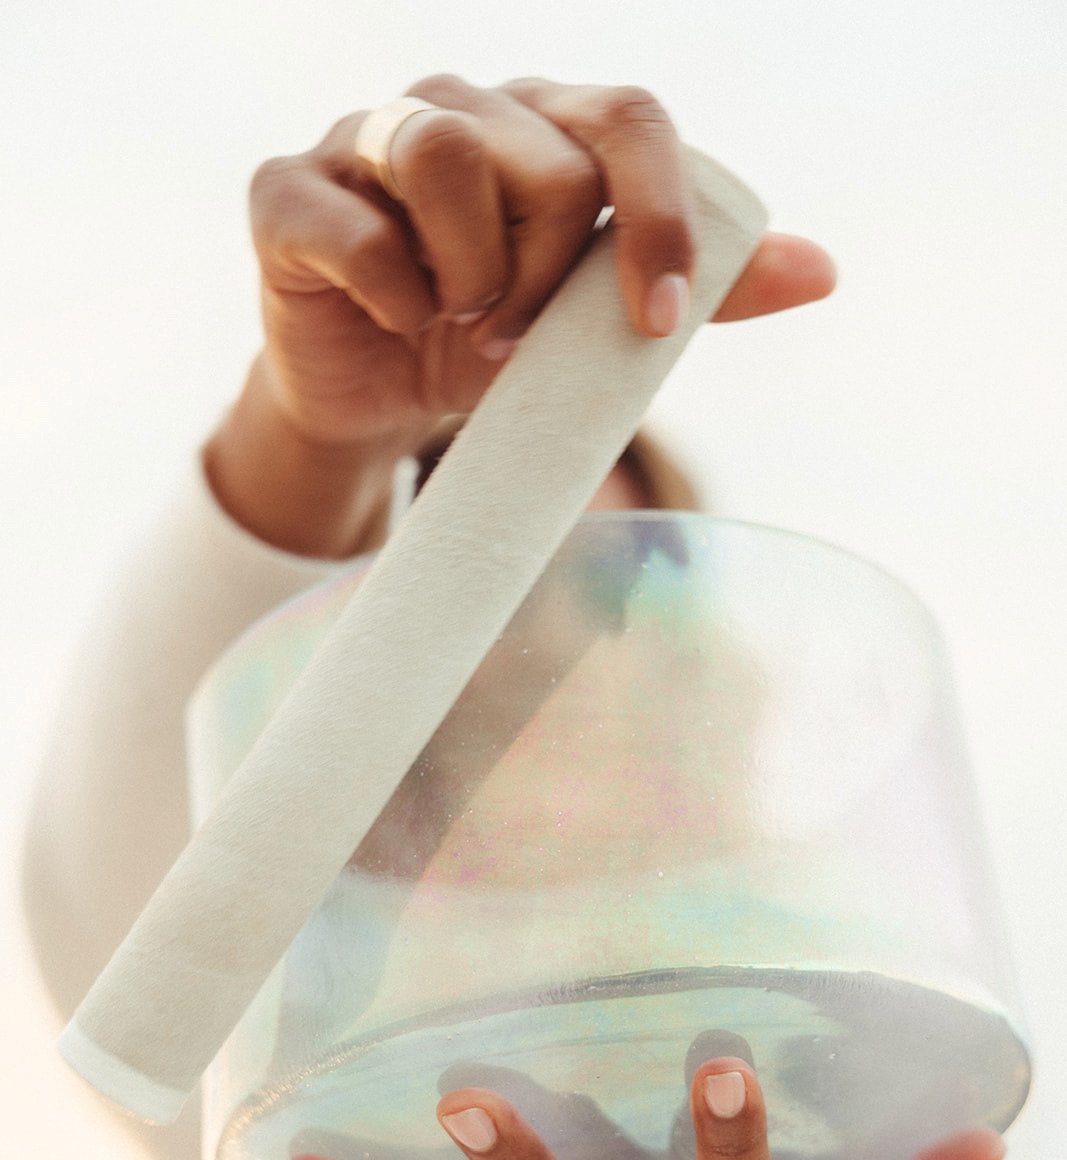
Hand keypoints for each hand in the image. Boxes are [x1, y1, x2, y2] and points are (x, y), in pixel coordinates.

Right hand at [245, 74, 835, 449]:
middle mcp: (461, 108)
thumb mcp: (600, 331)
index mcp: (546, 125)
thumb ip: (702, 294)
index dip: (659, 218)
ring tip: (463, 323)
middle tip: (519, 335)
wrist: (379, 399)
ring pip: (445, 155)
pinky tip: (398, 318)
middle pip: (546, 157)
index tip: (657, 324)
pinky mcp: (288, 192)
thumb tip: (822, 271)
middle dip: (550, 276)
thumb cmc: (493, 345)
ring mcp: (367, 138)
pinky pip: (354, 226)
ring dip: (473, 273)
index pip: (631, 119)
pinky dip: (392, 293)